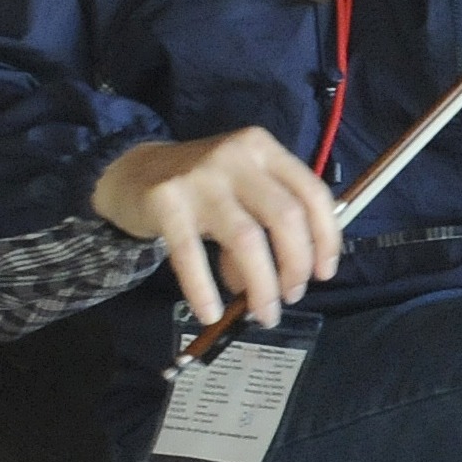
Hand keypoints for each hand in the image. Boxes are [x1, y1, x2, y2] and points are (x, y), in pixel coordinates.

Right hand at [91, 128, 339, 326]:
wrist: (135, 172)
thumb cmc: (203, 186)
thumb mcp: (244, 184)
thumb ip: (271, 216)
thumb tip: (297, 271)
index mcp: (263, 148)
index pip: (311, 192)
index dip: (326, 237)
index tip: (324, 273)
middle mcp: (236, 156)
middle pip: (285, 216)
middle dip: (296, 265)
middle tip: (292, 296)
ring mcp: (200, 178)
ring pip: (246, 239)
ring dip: (262, 284)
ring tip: (264, 312)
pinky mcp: (166, 202)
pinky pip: (191, 256)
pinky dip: (204, 290)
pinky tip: (212, 313)